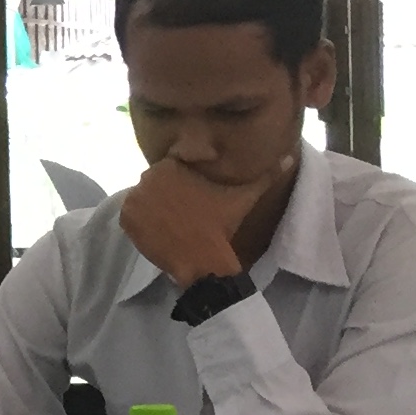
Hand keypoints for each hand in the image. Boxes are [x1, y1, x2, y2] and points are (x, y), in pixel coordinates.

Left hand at [116, 159, 274, 292]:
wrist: (203, 259)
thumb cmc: (222, 225)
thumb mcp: (245, 195)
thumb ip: (266, 173)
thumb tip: (289, 155)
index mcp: (171, 165)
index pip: (170, 169)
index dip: (181, 186)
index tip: (192, 202)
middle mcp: (146, 177)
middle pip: (155, 184)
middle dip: (167, 196)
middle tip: (184, 215)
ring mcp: (133, 199)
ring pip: (143, 200)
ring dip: (154, 209)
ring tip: (173, 224)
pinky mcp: (126, 219)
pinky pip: (130, 216)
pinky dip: (141, 222)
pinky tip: (160, 230)